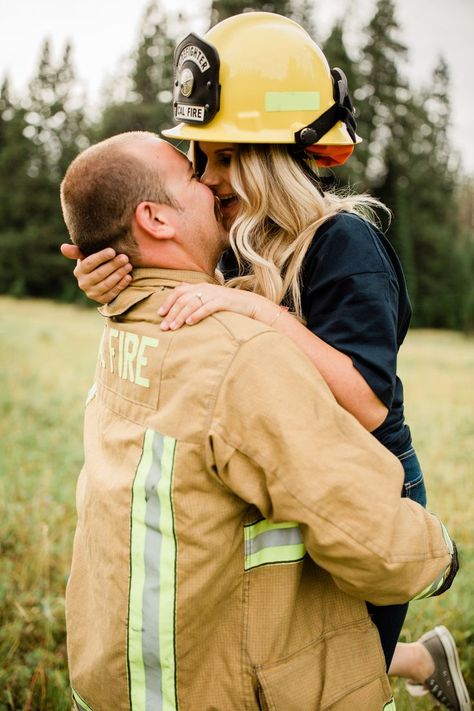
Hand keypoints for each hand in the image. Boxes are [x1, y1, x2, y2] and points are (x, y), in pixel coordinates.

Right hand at [60, 245, 131, 303]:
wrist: (101, 280)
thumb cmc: (95, 264)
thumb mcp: (86, 256)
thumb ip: (77, 251)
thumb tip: (63, 247)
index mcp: (79, 271)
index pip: (88, 263)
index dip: (101, 257)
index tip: (112, 251)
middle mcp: (83, 284)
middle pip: (99, 274)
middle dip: (113, 265)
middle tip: (125, 258)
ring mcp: (92, 294)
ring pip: (107, 284)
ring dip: (119, 274)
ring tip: (128, 266)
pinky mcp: (102, 300)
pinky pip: (112, 293)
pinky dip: (121, 285)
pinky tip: (128, 277)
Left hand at [159, 283, 282, 329]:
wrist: (250, 304)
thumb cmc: (228, 306)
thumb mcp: (210, 300)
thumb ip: (196, 300)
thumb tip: (180, 307)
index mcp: (200, 287)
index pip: (178, 291)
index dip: (168, 302)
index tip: (160, 314)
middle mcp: (205, 288)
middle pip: (182, 299)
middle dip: (171, 313)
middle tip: (164, 327)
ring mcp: (214, 294)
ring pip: (192, 304)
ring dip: (181, 316)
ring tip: (174, 327)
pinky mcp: (223, 301)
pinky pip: (207, 308)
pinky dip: (197, 315)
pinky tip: (190, 323)